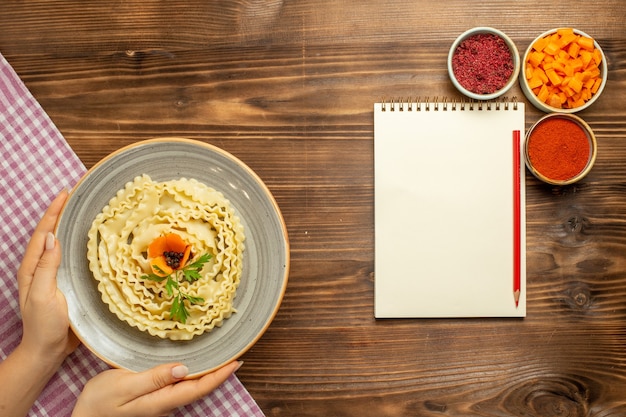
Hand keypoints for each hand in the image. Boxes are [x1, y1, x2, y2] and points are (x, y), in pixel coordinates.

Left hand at [16, 189, 78, 363]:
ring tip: (85, 210)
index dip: (53, 212)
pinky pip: (73, 258)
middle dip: (61, 212)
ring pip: (63, 244)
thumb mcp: (43, 296)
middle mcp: (42, 268)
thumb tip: (52, 238)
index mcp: (32, 268)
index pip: (43, 233)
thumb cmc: (44, 325)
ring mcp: (54, 275)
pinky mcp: (67, 283)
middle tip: (77, 194)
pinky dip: (80, 244)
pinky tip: (92, 240)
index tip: (66, 193)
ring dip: (71, 225)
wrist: (48, 351)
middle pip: (51, 233)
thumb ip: (46, 267)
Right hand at [72, 360, 242, 416]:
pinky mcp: (154, 402)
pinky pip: (180, 388)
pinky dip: (192, 376)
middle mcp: (166, 405)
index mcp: (161, 400)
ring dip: (207, 374)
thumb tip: (183, 369)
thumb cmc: (99, 402)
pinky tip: (194, 365)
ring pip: (190, 388)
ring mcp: (160, 405)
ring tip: (221, 356)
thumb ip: (153, 378)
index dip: (220, 375)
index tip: (237, 362)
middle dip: (219, 373)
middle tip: (235, 355)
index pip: (198, 388)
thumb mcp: (123, 385)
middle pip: (199, 389)